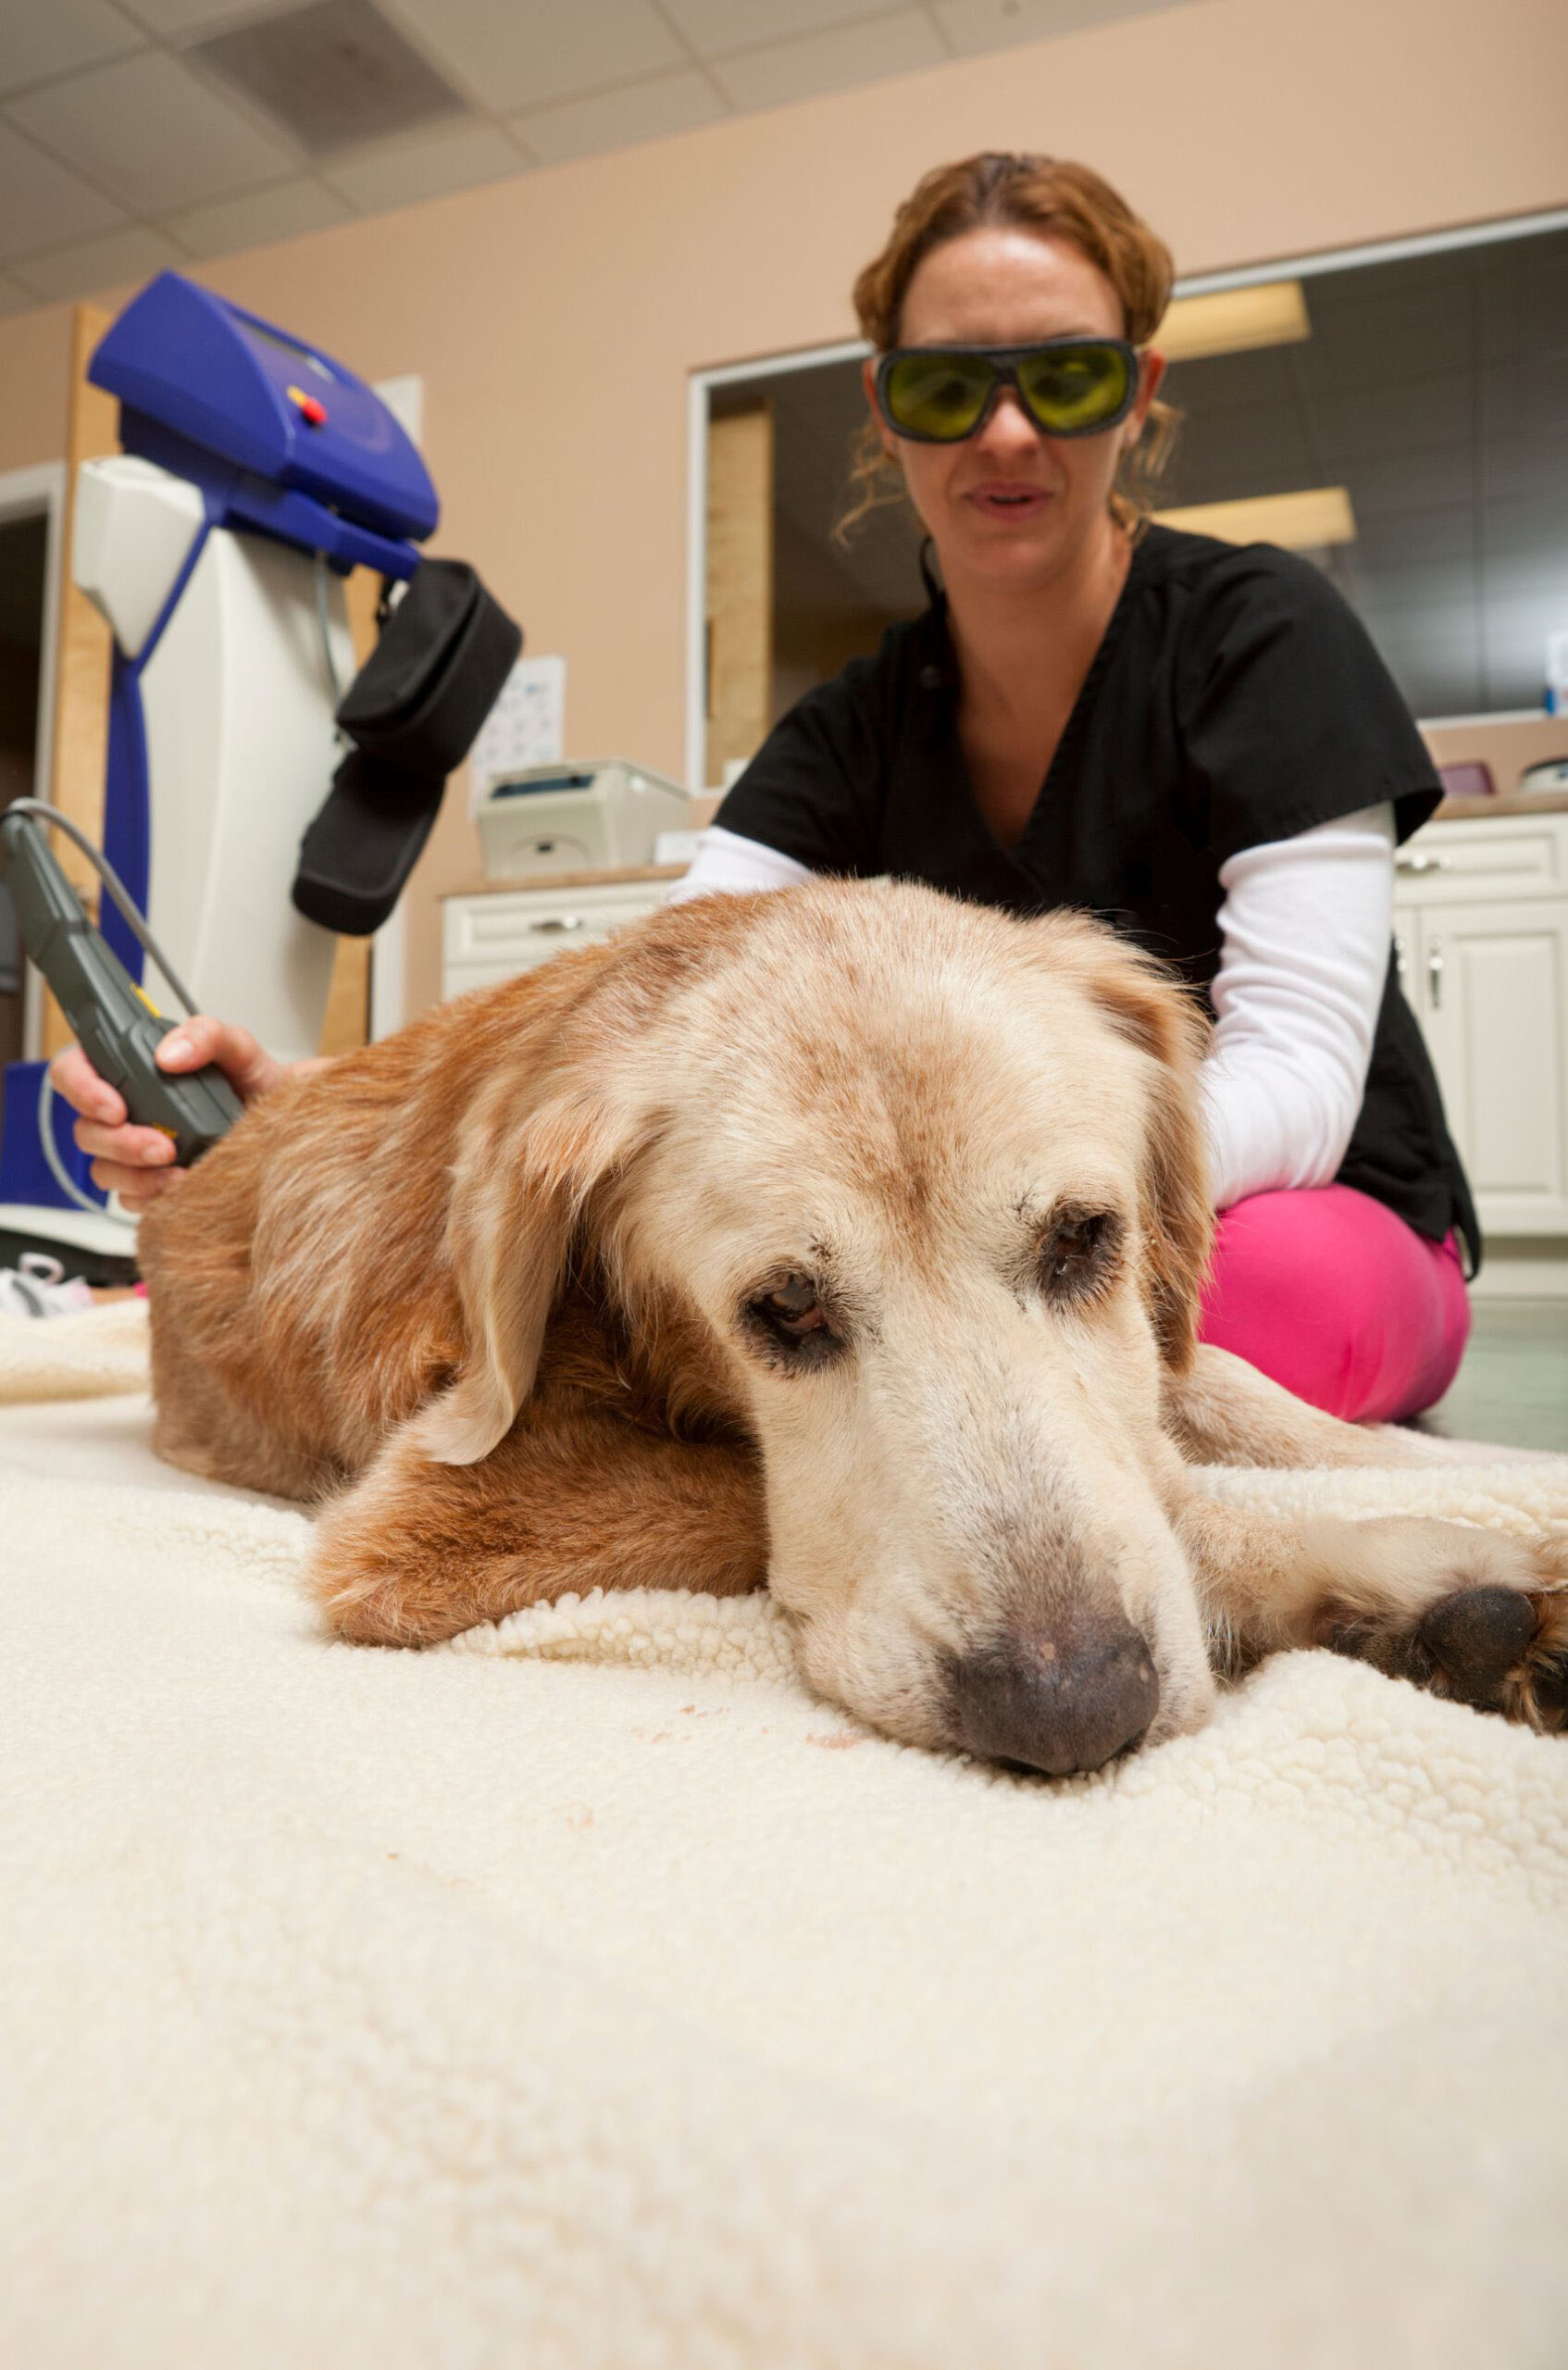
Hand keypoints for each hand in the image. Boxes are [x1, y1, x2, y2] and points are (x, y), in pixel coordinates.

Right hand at [50, 1016, 300, 1212]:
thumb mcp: (239, 1049)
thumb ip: (206, 1035)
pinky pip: (130, 1199)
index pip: (74, 1070)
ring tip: (178, 1174)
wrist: (287, 1129)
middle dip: (119, 1142)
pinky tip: (182, 1189)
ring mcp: (134, 1151)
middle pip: (86, 1130)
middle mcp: (127, 1110)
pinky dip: (153, 1198)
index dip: (82, 1088)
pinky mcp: (150, 1185)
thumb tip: (169, 1054)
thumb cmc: (256, 1087)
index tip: (115, 1108)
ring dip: (136, 1176)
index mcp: (133, 1069)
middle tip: (161, 1147)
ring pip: (103, 1170)